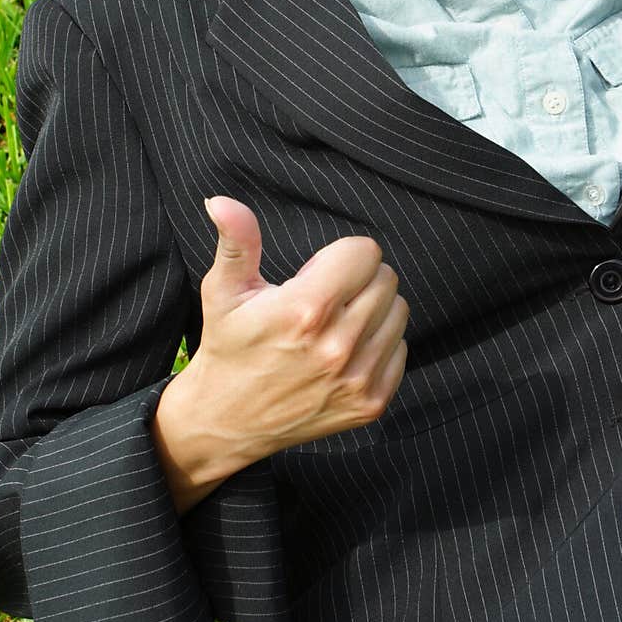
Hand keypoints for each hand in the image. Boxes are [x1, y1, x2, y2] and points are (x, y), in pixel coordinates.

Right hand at [152, 196, 408, 512]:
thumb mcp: (223, 290)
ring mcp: (357, 378)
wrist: (228, 420)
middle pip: (385, 278)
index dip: (341, 255)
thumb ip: (236, 241)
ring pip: (397, 311)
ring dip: (372, 309)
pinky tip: (345, 350)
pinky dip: (380, 343)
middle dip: (358, 278)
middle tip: (325, 297)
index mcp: (304, 310)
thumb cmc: (229, 346)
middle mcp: (337, 346)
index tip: (316, 273)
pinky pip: (400, 348)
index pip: (365, 253)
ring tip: (335, 322)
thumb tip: (220, 201)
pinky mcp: (371, 403)